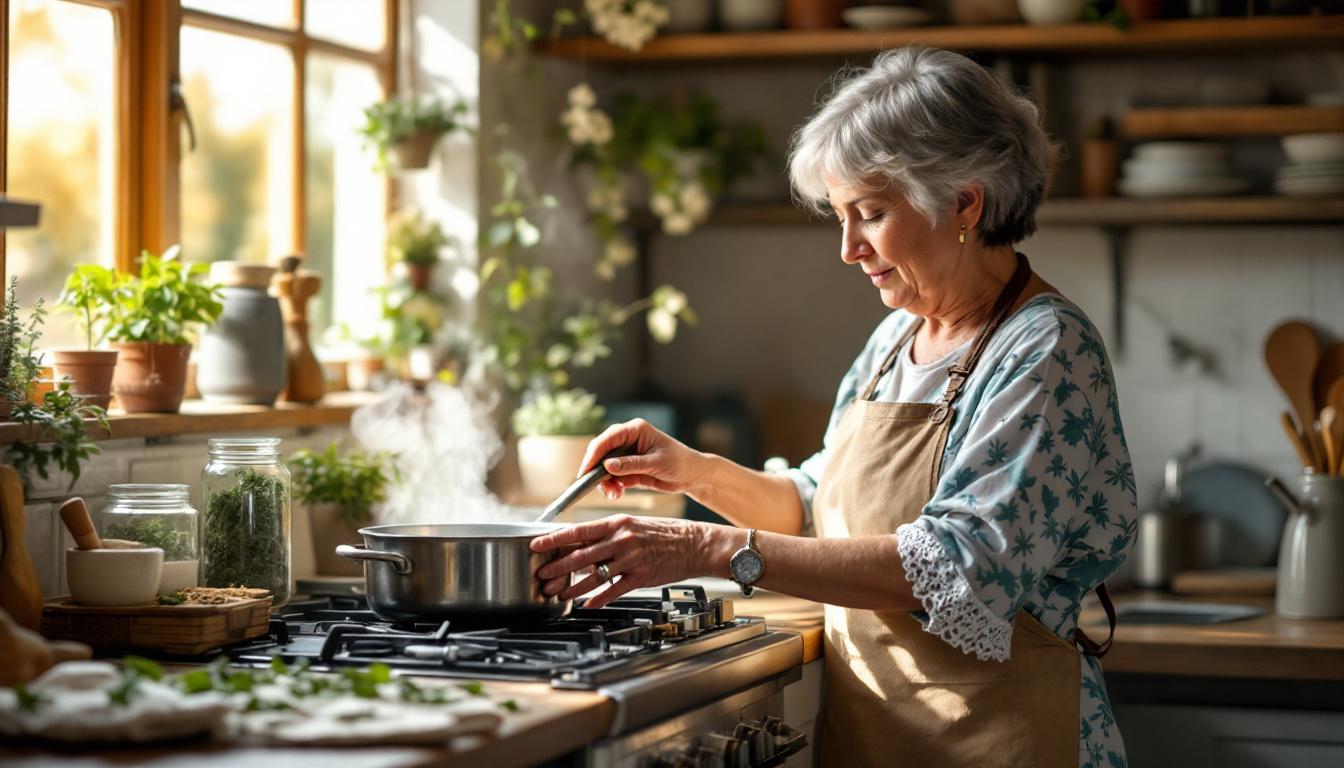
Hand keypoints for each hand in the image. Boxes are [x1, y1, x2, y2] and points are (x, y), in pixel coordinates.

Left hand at [531, 515, 724, 607]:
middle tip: (541, 576)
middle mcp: (621, 540)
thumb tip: (581, 540)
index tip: (536, 545)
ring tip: (557, 594)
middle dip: (556, 567)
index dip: (554, 539)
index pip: (578, 531)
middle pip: (580, 556)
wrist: (693, 543)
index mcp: (616, 523)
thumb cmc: (664, 533)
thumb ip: (607, 533)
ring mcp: (630, 559)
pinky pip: (614, 590)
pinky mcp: (640, 577)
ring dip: (572, 587)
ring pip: (593, 575)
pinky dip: (598, 599)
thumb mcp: (633, 524)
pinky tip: (586, 604)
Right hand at [580, 419, 708, 500]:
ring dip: (605, 482)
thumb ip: (631, 465)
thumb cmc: (680, 462)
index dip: (593, 455)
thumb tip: (607, 466)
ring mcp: (626, 455)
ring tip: (614, 494)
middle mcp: (627, 440)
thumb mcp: (656, 463)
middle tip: (601, 488)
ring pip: (604, 468)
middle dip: (597, 472)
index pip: (607, 439)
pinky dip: (612, 487)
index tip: (585, 472)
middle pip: (601, 453)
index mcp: (634, 430)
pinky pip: (613, 478)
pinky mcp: (628, 469)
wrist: (693, 476)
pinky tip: (618, 494)